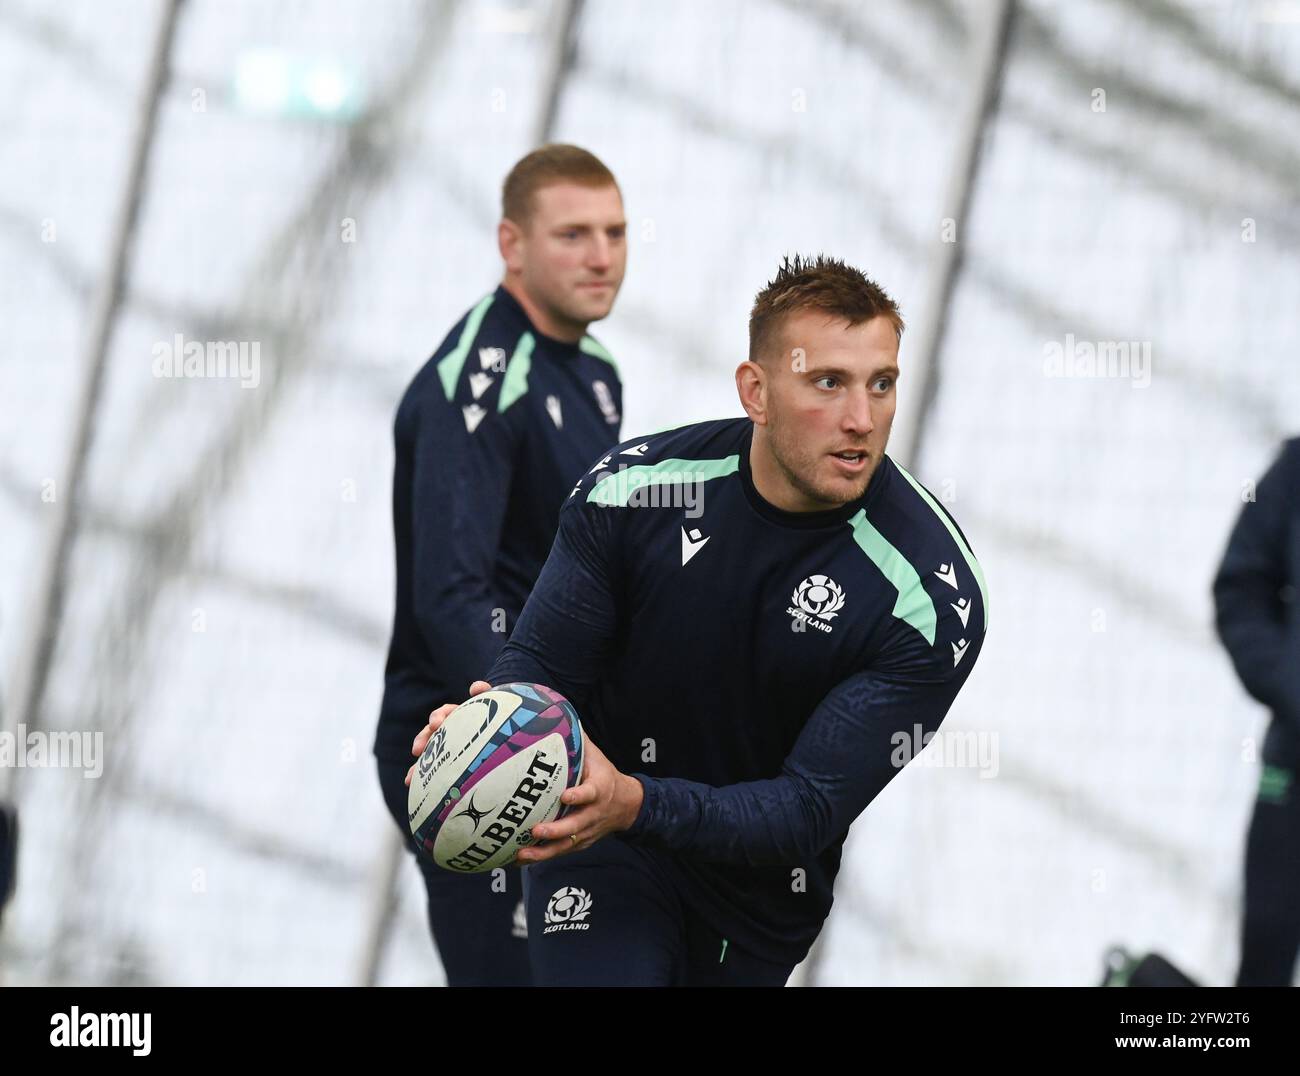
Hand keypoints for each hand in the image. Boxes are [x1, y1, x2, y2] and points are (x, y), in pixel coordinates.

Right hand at [404, 680, 491, 787]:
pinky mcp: (450, 764)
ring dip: (417, 766)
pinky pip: (434, 771)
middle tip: (418, 750)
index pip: (444, 713)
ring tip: (410, 778)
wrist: (506, 732)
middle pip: (431, 734)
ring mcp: (449, 748)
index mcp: (459, 715)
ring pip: (430, 755)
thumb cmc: (499, 716)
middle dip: (422, 741)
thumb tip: (475, 687)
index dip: (438, 717)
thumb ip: (485, 693)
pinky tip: (414, 787)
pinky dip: (424, 779)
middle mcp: (450, 731)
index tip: (436, 725)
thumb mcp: (494, 703)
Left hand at [514, 736, 643, 863]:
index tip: (565, 796)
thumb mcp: (594, 754)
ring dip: (544, 853)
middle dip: (556, 831)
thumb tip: (549, 710)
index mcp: (600, 789)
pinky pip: (560, 852)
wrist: (627, 804)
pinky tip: (518, 860)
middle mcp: (594, 813)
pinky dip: (540, 858)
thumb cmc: (602, 773)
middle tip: (536, 831)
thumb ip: (574, 737)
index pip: (591, 793)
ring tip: (521, 854)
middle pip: (576, 826)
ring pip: (566, 845)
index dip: (579, 796)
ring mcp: (587, 832)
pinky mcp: (580, 843)